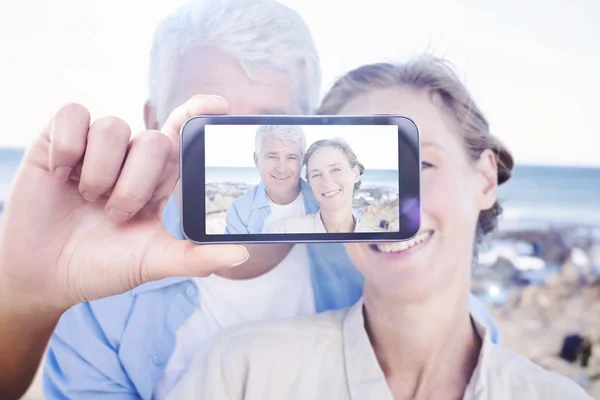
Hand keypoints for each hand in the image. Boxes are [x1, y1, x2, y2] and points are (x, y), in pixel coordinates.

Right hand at [0, 95, 248, 312]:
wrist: (46, 277)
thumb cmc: (104, 266)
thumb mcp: (154, 262)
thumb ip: (196, 257)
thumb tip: (241, 254)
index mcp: (160, 178)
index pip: (184, 133)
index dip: (200, 113)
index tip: (220, 106)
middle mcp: (132, 157)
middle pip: (154, 139)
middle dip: (136, 184)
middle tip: (117, 215)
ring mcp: (96, 148)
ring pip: (114, 127)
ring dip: (101, 173)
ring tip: (88, 201)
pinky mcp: (58, 142)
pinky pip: (73, 116)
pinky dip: (68, 147)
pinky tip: (62, 176)